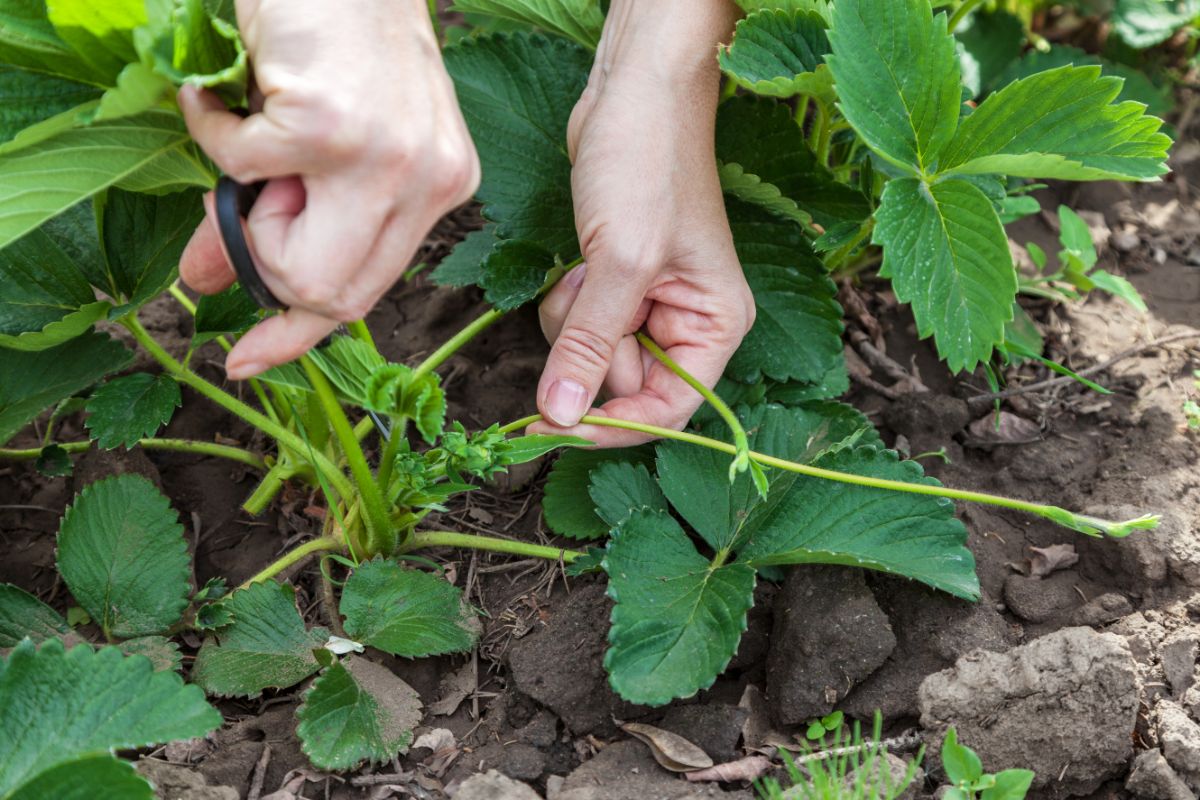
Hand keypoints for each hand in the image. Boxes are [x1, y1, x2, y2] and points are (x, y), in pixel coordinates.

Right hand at [178, 0, 478, 378]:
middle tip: (249, 203)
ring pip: (292, 258)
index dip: (303, 334)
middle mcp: (428, 181)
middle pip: (334, 294)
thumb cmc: (334, 35)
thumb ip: (285, 217)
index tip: (250, 360)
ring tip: (258, 137)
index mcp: (439, 187)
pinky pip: (241, 169)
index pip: (371, 290)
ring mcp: (386, 159)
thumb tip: (209, 283)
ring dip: (246, 206)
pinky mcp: (332, 129)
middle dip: (269, 268)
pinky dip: (214, 129)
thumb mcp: (323, 141)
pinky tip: (230, 90)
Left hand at [531, 1, 751, 445]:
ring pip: (592, 355)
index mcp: (715, 326)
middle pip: (623, 385)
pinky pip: (579, 324)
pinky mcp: (616, 283)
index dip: (612, 426)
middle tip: (583, 295)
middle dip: (589, 349)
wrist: (632, 92)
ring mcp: (650, 304)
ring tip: (581, 267)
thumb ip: (589, 346)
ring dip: (571, 322)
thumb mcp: (620, 263)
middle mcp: (687, 323)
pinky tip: (575, 259)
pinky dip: (566, 301)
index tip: (554, 429)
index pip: (668, 410)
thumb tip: (559, 419)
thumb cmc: (647, 165)